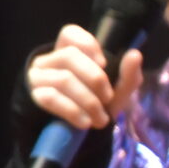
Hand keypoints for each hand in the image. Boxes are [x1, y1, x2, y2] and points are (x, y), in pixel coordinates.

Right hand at [26, 25, 142, 130]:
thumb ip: (129, 74)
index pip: (70, 33)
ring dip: (89, 102)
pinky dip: (73, 111)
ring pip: (63, 79)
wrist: (82, 134)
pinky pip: (51, 98)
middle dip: (95, 79)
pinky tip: (85, 122)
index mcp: (70, 52)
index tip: (104, 64)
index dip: (88, 44)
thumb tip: (135, 54)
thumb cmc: (100, 104)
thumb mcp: (118, 90)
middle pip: (69, 56)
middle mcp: (50, 60)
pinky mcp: (33, 96)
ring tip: (100, 119)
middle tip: (107, 98)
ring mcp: (38, 77)